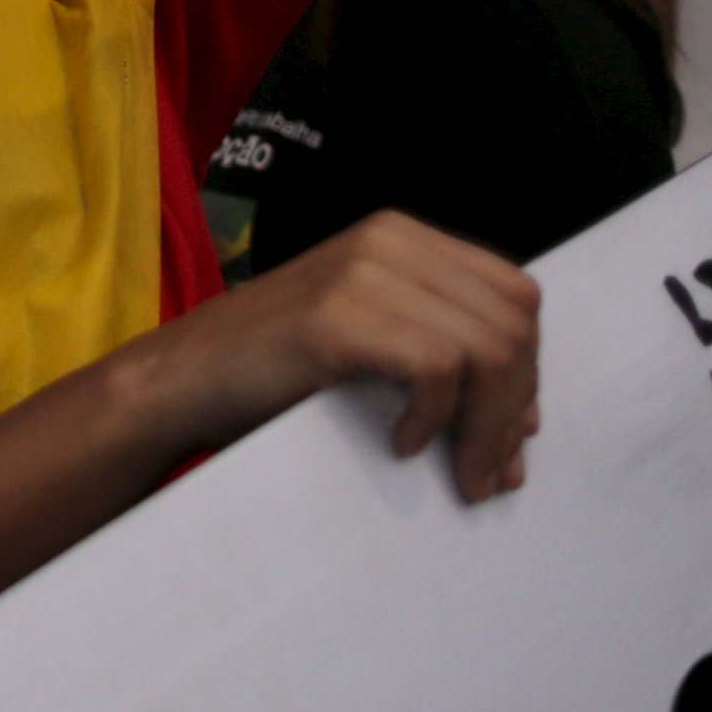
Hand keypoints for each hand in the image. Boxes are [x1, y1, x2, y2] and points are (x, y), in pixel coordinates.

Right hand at [145, 211, 541, 503]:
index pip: (516, 295)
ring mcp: (359, 272)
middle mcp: (388, 240)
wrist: (182, 378)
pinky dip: (434, 418)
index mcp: (402, 238)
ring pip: (486, 348)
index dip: (530, 370)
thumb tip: (525, 422)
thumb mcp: (369, 336)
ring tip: (460, 474)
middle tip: (489, 474)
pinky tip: (401, 444)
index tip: (511, 435)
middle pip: (512, 324)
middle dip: (514, 410)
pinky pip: (436, 366)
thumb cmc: (274, 370)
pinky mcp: (334, 316)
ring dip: (486, 428)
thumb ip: (440, 354)